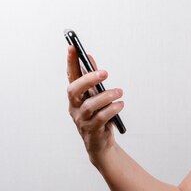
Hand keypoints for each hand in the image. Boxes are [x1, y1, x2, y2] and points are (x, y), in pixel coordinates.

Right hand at [66, 45, 124, 163]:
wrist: (101, 144)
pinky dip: (112, 109)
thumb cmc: (98, 116)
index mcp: (75, 96)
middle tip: (105, 73)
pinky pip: (101, 118)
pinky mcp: (92, 130)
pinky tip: (120, 105)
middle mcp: (74, 107)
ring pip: (90, 105)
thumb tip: (89, 57)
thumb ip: (92, 78)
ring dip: (107, 96)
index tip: (72, 46)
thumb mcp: (95, 95)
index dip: (70, 62)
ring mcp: (81, 119)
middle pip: (74, 90)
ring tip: (119, 92)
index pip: (70, 76)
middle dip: (88, 79)